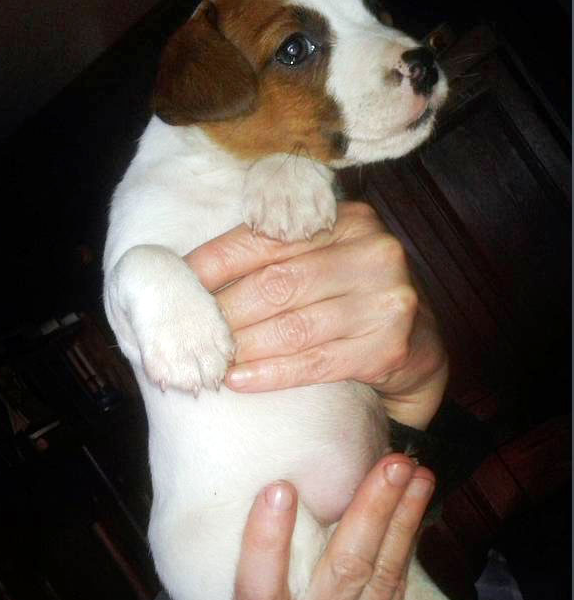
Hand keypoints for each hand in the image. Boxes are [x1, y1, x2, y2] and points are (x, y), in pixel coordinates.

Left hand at [186, 202, 447, 428]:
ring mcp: (386, 301)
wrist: (418, 347)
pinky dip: (271, 373)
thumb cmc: (354, 301)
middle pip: (277, 283)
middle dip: (225, 311)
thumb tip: (197, 277)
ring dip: (242, 346)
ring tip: (210, 357)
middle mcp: (373, 252)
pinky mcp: (388, 347)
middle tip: (191, 331)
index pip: (267, 238)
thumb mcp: (325, 264)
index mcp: (349, 220)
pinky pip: (314, 363)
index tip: (181, 282)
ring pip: (293, 326)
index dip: (217, 261)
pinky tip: (239, 379)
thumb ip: (280, 258)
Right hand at [232, 456, 434, 599]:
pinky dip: (406, 547)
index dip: (266, 537)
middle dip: (369, 512)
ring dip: (403, 521)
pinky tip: (416, 512)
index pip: (256, 585)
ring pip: (380, 576)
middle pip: (339, 572)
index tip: (277, 489)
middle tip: (391, 464)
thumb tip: (282, 510)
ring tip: (416, 475)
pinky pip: (396, 592)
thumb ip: (264, 585)